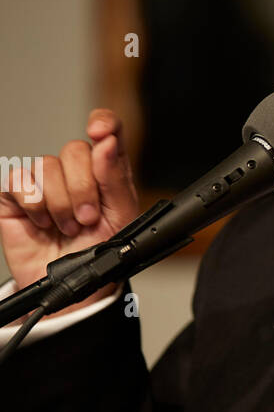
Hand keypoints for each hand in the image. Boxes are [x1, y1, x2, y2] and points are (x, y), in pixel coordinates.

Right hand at [0, 110, 138, 315]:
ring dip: (59, 205)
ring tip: (65, 228)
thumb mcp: (121, 219)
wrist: (71, 289)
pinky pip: (18, 179)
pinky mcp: (14, 193)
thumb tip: (106, 143)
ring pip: (46, 166)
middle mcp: (74, 170)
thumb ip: (116, 179)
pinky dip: (33, 206)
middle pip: (75, 150)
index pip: (108, 129)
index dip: (104, 122)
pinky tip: (41, 223)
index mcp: (105, 170)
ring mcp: (43, 180)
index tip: (100, 131)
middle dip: (83, 190)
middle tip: (86, 219)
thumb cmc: (97, 254)